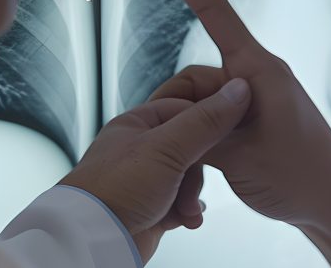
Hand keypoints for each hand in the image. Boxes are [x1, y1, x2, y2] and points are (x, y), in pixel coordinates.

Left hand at [60, 76, 251, 260]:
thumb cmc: (115, 189)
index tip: (231, 132)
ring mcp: (145, 179)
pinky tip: (186, 219)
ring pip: (188, 178)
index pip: (185, 109)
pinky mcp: (150, 207)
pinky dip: (186, 211)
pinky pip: (180, 203)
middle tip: (194, 183)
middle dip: (199, 170)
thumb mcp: (166, 147)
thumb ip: (204, 121)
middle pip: (191, 147)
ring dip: (193, 195)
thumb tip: (237, 91)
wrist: (92, 239)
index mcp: (137, 123)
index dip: (209, 121)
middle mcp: (140, 149)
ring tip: (187, 209)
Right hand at [146, 0, 330, 267]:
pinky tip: (203, 180)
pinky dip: (201, 145)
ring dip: (190, 137)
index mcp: (258, 70)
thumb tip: (169, 117)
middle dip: (176, 111)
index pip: (214, 11)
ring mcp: (253, 100)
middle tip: (180, 156)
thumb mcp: (239, 158)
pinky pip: (211, 121)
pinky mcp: (251, 122)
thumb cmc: (299, 178)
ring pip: (198, 105)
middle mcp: (254, 78)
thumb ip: (198, 129)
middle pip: (192, 78)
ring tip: (199, 180)